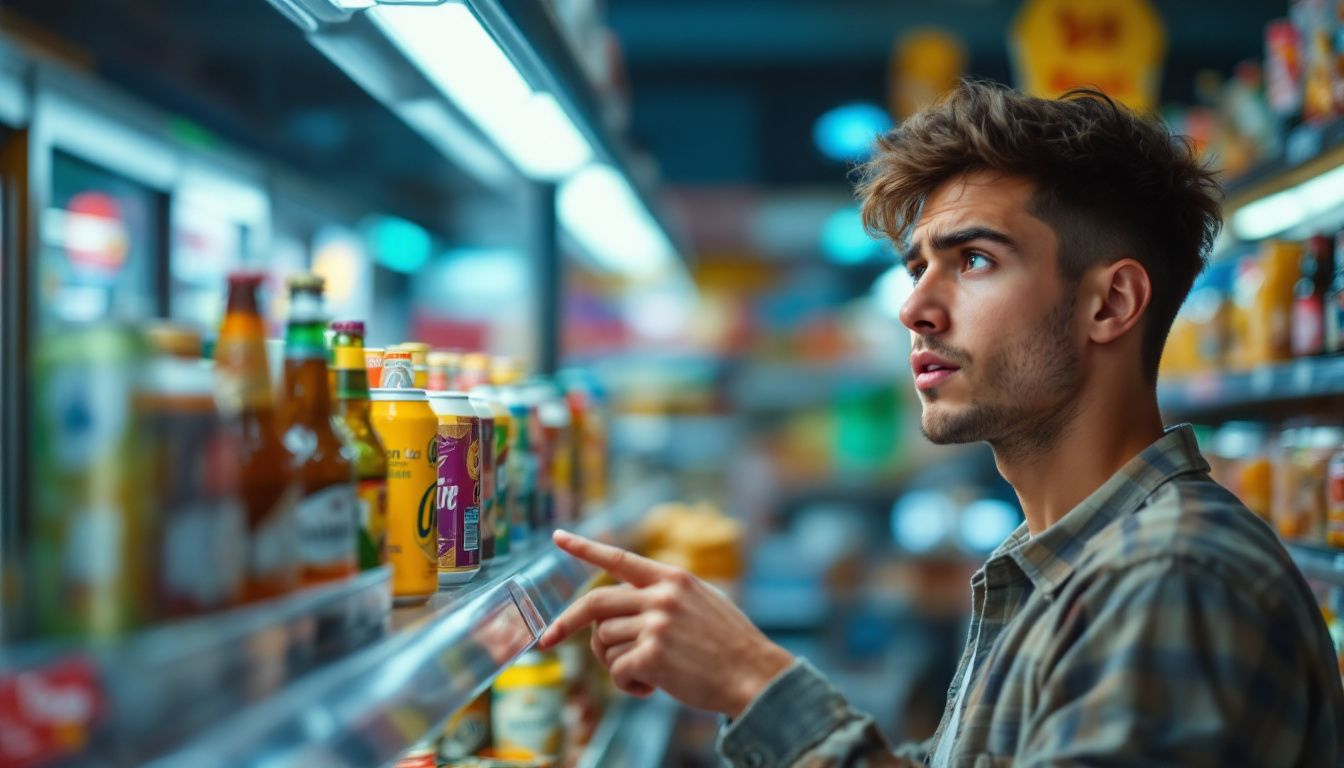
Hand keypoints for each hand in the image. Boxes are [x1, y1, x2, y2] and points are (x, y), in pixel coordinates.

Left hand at [536, 529, 793, 717]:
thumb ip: (664, 597)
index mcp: (672, 578)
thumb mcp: (701, 603)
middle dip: (566, 623)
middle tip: (547, 640)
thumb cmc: (729, 646)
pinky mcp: (653, 655)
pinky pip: (617, 671)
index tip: (557, 537)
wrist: (755, 676)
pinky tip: (651, 689)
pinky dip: (627, 685)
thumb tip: (619, 612)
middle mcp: (661, 596)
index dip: (585, 548)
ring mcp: (656, 624)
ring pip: (605, 643)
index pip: (619, 558)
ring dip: (616, 664)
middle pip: (594, 603)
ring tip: (646, 673)